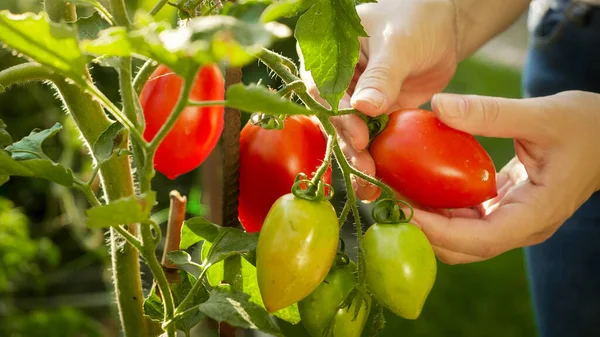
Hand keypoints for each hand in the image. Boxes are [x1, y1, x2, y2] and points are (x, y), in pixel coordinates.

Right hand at [299, 0, 459, 200]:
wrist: (443, 28)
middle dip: (347, 145)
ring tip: (369, 185)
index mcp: (329, 54)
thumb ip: (382, 76)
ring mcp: (354, 99)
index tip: (359, 135)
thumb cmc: (416, 22)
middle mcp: (335, 80)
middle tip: (365, 168)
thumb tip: (363, 108)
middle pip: (332, 117)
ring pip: (348, 134)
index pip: (322, 88)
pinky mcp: (374, 115)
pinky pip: (370, 140)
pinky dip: (375, 159)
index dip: (337, 115)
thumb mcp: (399, 44)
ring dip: (357, 159)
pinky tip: (378, 183)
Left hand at [411, 90, 599, 263]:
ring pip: (461, 237)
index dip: (435, 231)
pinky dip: (442, 208)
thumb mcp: (541, 114)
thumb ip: (490, 112)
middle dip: (423, 231)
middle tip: (389, 202)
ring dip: (428, 221)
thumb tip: (437, 106)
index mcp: (534, 215)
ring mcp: (513, 221)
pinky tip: (420, 185)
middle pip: (462, 248)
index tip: (401, 209)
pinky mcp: (506, 209)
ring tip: (396, 194)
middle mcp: (521, 227)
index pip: (476, 240)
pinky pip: (467, 218)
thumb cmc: (587, 126)